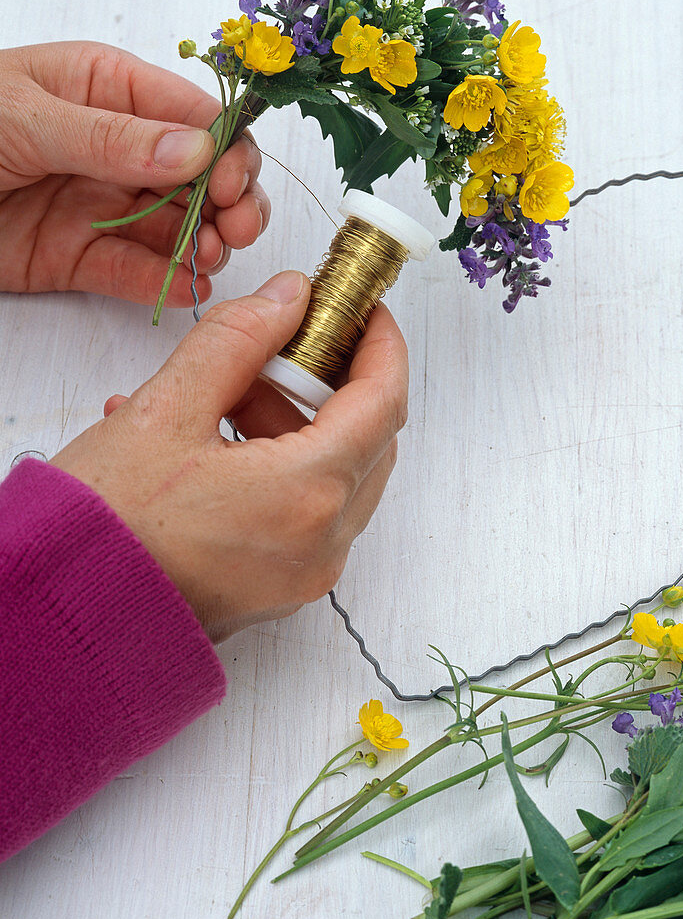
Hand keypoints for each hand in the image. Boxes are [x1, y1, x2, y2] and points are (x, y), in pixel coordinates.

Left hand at [0, 41, 269, 305]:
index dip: (226, 152)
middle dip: (231, 204)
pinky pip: (137, 272)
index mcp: (108, 91)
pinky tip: (187, 290)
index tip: (228, 187)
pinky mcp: (83, 258)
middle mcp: (119, 150)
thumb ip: (111, 137)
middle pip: (203, 177)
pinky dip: (168, 284)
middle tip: (236, 231)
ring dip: (206, 246)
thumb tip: (195, 150)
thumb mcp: (22, 116)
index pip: (195, 117)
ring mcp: (104, 205)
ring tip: (208, 262)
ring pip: (181, 228)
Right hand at [51, 271, 407, 641]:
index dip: (380, 346)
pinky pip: (305, 512)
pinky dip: (280, 467)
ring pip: (335, 476)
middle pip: (366, 440)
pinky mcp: (280, 588)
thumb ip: (237, 340)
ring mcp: (305, 573)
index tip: (365, 312)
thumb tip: (289, 298)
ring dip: (297, 425)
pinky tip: (214, 441)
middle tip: (288, 344)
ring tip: (223, 394)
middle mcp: (322, 542)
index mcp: (308, 495)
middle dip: (332, 383)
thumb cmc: (103, 527)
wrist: (64, 620)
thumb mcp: (166, 410)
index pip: (383, 402)